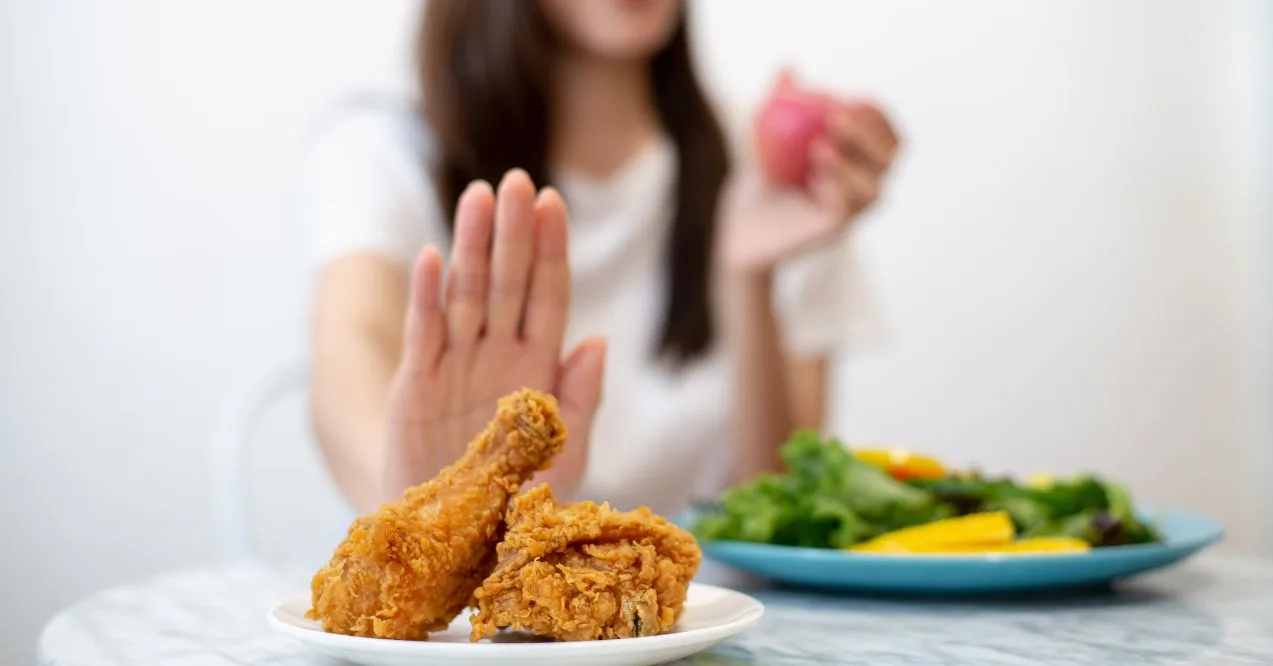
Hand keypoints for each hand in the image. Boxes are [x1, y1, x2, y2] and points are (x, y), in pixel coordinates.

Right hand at [382, 169, 604, 499]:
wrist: (453, 542)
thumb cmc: (514, 501)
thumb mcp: (564, 455)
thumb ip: (581, 400)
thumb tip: (596, 338)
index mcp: (538, 367)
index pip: (547, 296)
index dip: (551, 251)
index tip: (554, 204)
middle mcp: (496, 355)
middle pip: (507, 282)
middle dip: (513, 232)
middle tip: (517, 179)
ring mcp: (454, 366)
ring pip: (465, 295)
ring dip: (471, 247)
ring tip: (477, 196)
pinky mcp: (415, 387)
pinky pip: (424, 336)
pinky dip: (427, 298)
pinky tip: (433, 258)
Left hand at [720, 84, 899, 274]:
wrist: (739, 227)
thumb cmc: (760, 181)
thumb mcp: (764, 136)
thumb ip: (777, 104)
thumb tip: (785, 68)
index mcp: (859, 162)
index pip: (887, 138)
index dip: (880, 117)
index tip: (857, 97)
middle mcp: (862, 188)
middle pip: (889, 161)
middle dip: (870, 135)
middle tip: (838, 116)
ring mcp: (850, 214)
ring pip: (873, 191)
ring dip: (852, 165)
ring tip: (819, 147)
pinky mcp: (830, 234)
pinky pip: (844, 213)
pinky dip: (835, 191)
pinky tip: (814, 178)